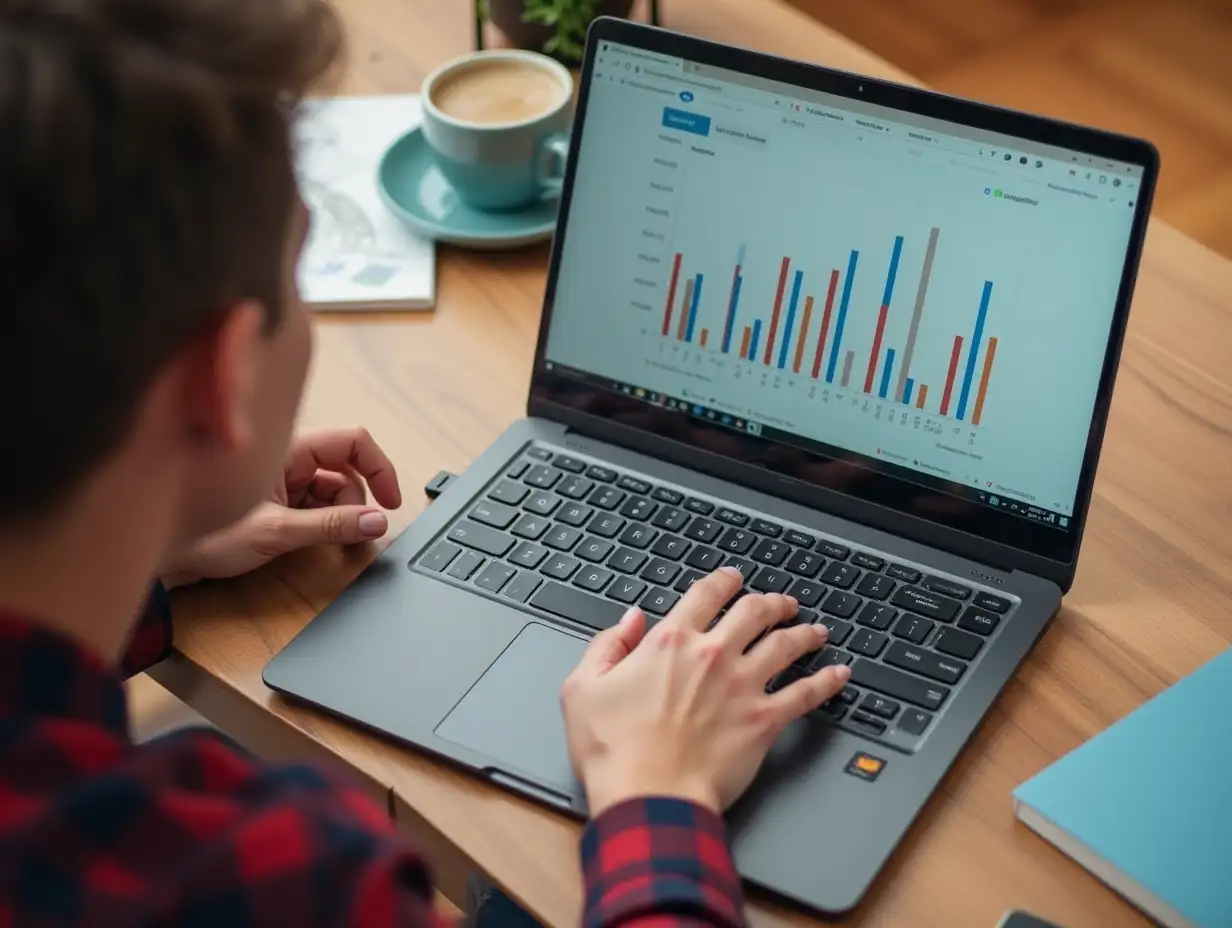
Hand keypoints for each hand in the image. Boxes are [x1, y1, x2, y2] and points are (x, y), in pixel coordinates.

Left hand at [161, 427, 402, 587]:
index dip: (379, 468)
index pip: (352, 441)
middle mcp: (289, 458)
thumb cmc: (206, 536)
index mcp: (287, 449)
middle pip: (348, 469)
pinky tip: (319, 542)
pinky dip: (328, 523)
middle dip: (359, 502)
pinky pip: (320, 505)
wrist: (168, 558)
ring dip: (343, 516)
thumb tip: (376, 523)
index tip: (390, 502)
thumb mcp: (276, 532)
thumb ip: (330, 527)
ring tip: (332, 544)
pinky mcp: (282, 501)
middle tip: (358, 535)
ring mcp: (285, 480)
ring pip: (336, 490)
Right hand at [560, 566, 851, 815]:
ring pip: (786, 644)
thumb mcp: (583, 686)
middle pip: (754, 611)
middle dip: (771, 601)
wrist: (649, 795)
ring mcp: (744, 686)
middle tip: (781, 601)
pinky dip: (826, 681)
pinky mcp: (764, 721)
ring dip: (803, 632)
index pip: (706, 593)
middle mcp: (713, 655)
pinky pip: (806, 694)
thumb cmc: (614, 749)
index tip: (733, 578)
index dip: (724, 581)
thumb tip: (629, 620)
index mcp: (671, 641)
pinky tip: (839, 674)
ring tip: (814, 629)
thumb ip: (607, 645)